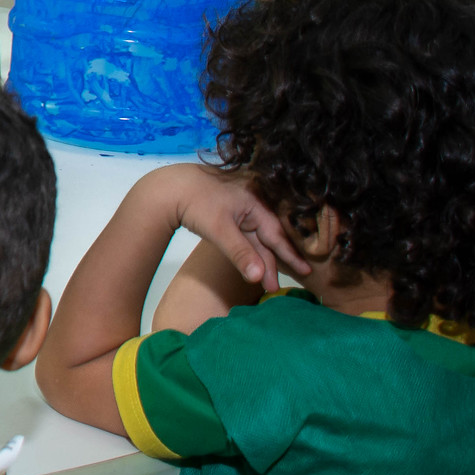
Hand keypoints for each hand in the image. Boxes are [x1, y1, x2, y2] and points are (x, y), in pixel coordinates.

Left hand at [158, 163, 309, 289]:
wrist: (168, 187)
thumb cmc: (195, 203)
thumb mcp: (220, 229)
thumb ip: (240, 253)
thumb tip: (259, 277)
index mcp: (256, 202)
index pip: (277, 234)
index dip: (290, 254)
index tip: (306, 271)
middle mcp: (253, 203)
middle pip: (267, 238)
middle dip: (272, 263)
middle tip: (275, 287)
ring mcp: (240, 208)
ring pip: (255, 238)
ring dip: (259, 259)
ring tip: (265, 282)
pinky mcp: (228, 213)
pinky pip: (245, 235)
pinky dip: (249, 249)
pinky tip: (253, 263)